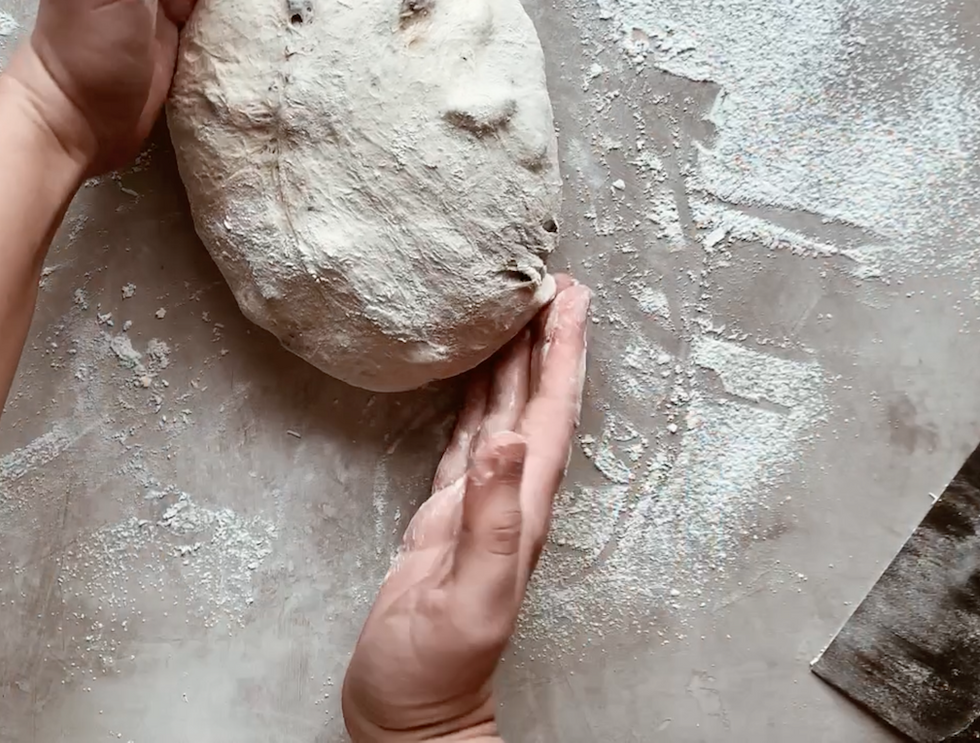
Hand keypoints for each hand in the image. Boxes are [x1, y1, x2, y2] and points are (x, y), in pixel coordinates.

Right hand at [342, 278, 591, 742]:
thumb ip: (492, 519)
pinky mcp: (445, 513)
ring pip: (505, 411)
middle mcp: (510, 495)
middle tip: (551, 279)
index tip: (569, 297)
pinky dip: (473, 398)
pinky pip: (466, 436)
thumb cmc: (437, 668)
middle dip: (548, 338)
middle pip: (537, 400)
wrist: (410, 710)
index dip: (564, 353)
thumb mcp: (469, 596)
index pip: (553, 413)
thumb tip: (508, 440)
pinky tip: (471, 374)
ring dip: (515, 359)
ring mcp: (479, 502)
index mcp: (524, 507)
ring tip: (514, 307)